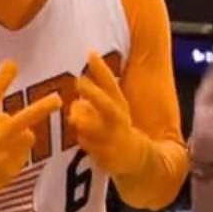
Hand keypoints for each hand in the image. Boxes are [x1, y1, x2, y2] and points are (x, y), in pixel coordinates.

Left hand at [68, 51, 145, 177]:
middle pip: (106, 105)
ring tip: (74, 117)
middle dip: (93, 93)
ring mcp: (113, 139)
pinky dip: (83, 140)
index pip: (111, 84)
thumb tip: (80, 80)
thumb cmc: (118, 128)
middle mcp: (118, 120)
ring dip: (81, 121)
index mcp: (119, 105)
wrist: (138, 158)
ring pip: (93, 128)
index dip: (101, 69)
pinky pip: (88, 147)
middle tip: (78, 81)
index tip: (90, 52)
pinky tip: (82, 137)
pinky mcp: (107, 157)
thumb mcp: (113, 107)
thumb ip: (97, 94)